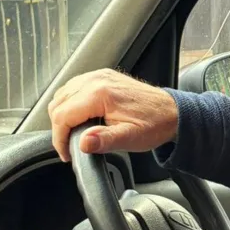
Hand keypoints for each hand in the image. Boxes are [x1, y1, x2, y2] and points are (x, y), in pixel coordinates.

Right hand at [47, 68, 179, 161]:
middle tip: (70, 147)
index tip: (67, 154)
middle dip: (59, 128)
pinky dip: (70, 104)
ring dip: (62, 115)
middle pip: (58, 104)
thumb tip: (83, 143)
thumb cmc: (154, 124)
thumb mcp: (130, 138)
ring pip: (62, 94)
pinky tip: (80, 118)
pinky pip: (73, 88)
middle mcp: (95, 80)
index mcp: (99, 93)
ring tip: (74, 135)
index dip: (59, 139)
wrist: (171, 112)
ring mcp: (98, 75)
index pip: (62, 116)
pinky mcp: (101, 76)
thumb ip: (104, 140)